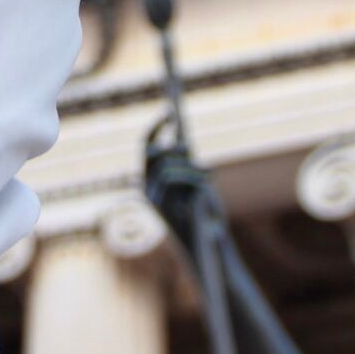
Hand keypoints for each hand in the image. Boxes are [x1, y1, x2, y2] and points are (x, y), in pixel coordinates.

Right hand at [141, 117, 212, 244]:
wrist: (205, 241)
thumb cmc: (203, 211)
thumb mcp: (196, 180)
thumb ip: (187, 163)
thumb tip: (184, 142)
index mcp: (153, 177)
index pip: (147, 144)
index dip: (157, 126)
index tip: (171, 112)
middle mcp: (145, 184)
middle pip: (151, 150)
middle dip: (173, 146)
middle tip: (192, 148)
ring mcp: (150, 195)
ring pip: (165, 163)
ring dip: (191, 167)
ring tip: (209, 176)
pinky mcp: (158, 204)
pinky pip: (171, 177)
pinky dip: (192, 177)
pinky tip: (207, 184)